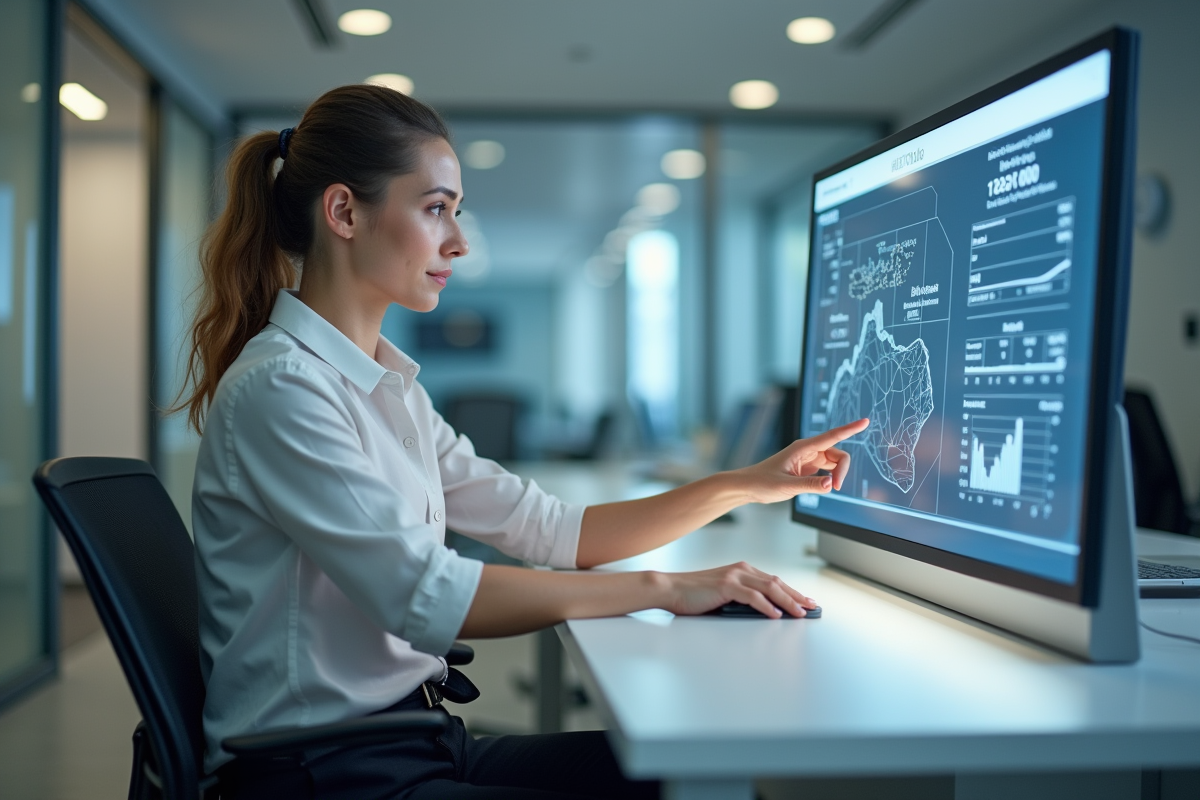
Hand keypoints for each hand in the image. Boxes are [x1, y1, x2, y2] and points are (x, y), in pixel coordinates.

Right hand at [659, 562, 817, 618]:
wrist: (669, 589)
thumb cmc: (693, 595)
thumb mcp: (723, 596)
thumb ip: (742, 599)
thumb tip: (766, 613)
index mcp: (741, 570)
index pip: (773, 580)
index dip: (791, 591)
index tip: (805, 601)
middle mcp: (740, 569)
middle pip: (776, 582)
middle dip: (796, 595)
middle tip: (811, 606)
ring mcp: (733, 576)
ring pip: (769, 588)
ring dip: (788, 601)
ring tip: (800, 612)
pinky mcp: (725, 586)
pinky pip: (753, 596)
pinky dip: (767, 606)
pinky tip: (776, 615)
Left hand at [730, 418, 868, 504]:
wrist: (748, 487)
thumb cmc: (762, 483)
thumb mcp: (786, 486)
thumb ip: (810, 485)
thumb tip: (831, 485)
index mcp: (802, 448)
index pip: (832, 436)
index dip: (850, 429)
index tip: (865, 421)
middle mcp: (807, 451)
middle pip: (838, 454)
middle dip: (842, 470)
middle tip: (835, 488)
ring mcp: (808, 459)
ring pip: (834, 463)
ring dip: (837, 475)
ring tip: (828, 489)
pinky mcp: (807, 469)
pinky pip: (827, 470)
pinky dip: (830, 478)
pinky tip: (825, 487)